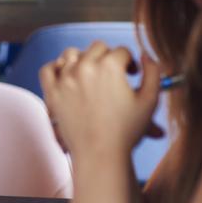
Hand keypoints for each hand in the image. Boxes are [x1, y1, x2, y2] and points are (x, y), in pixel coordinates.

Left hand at [39, 41, 161, 159]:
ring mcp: (65, 79)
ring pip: (72, 54)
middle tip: (113, 75)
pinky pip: (48, 69)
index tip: (131, 74)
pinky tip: (66, 75)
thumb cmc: (127, 131)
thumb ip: (153, 73)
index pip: (121, 51)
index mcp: (110, 67)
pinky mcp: (52, 92)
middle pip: (97, 48)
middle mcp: (85, 67)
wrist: (100, 154)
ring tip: (90, 73)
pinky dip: (56, 68)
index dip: (130, 62)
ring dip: (82, 59)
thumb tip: (146, 56)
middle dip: (108, 58)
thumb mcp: (150, 101)